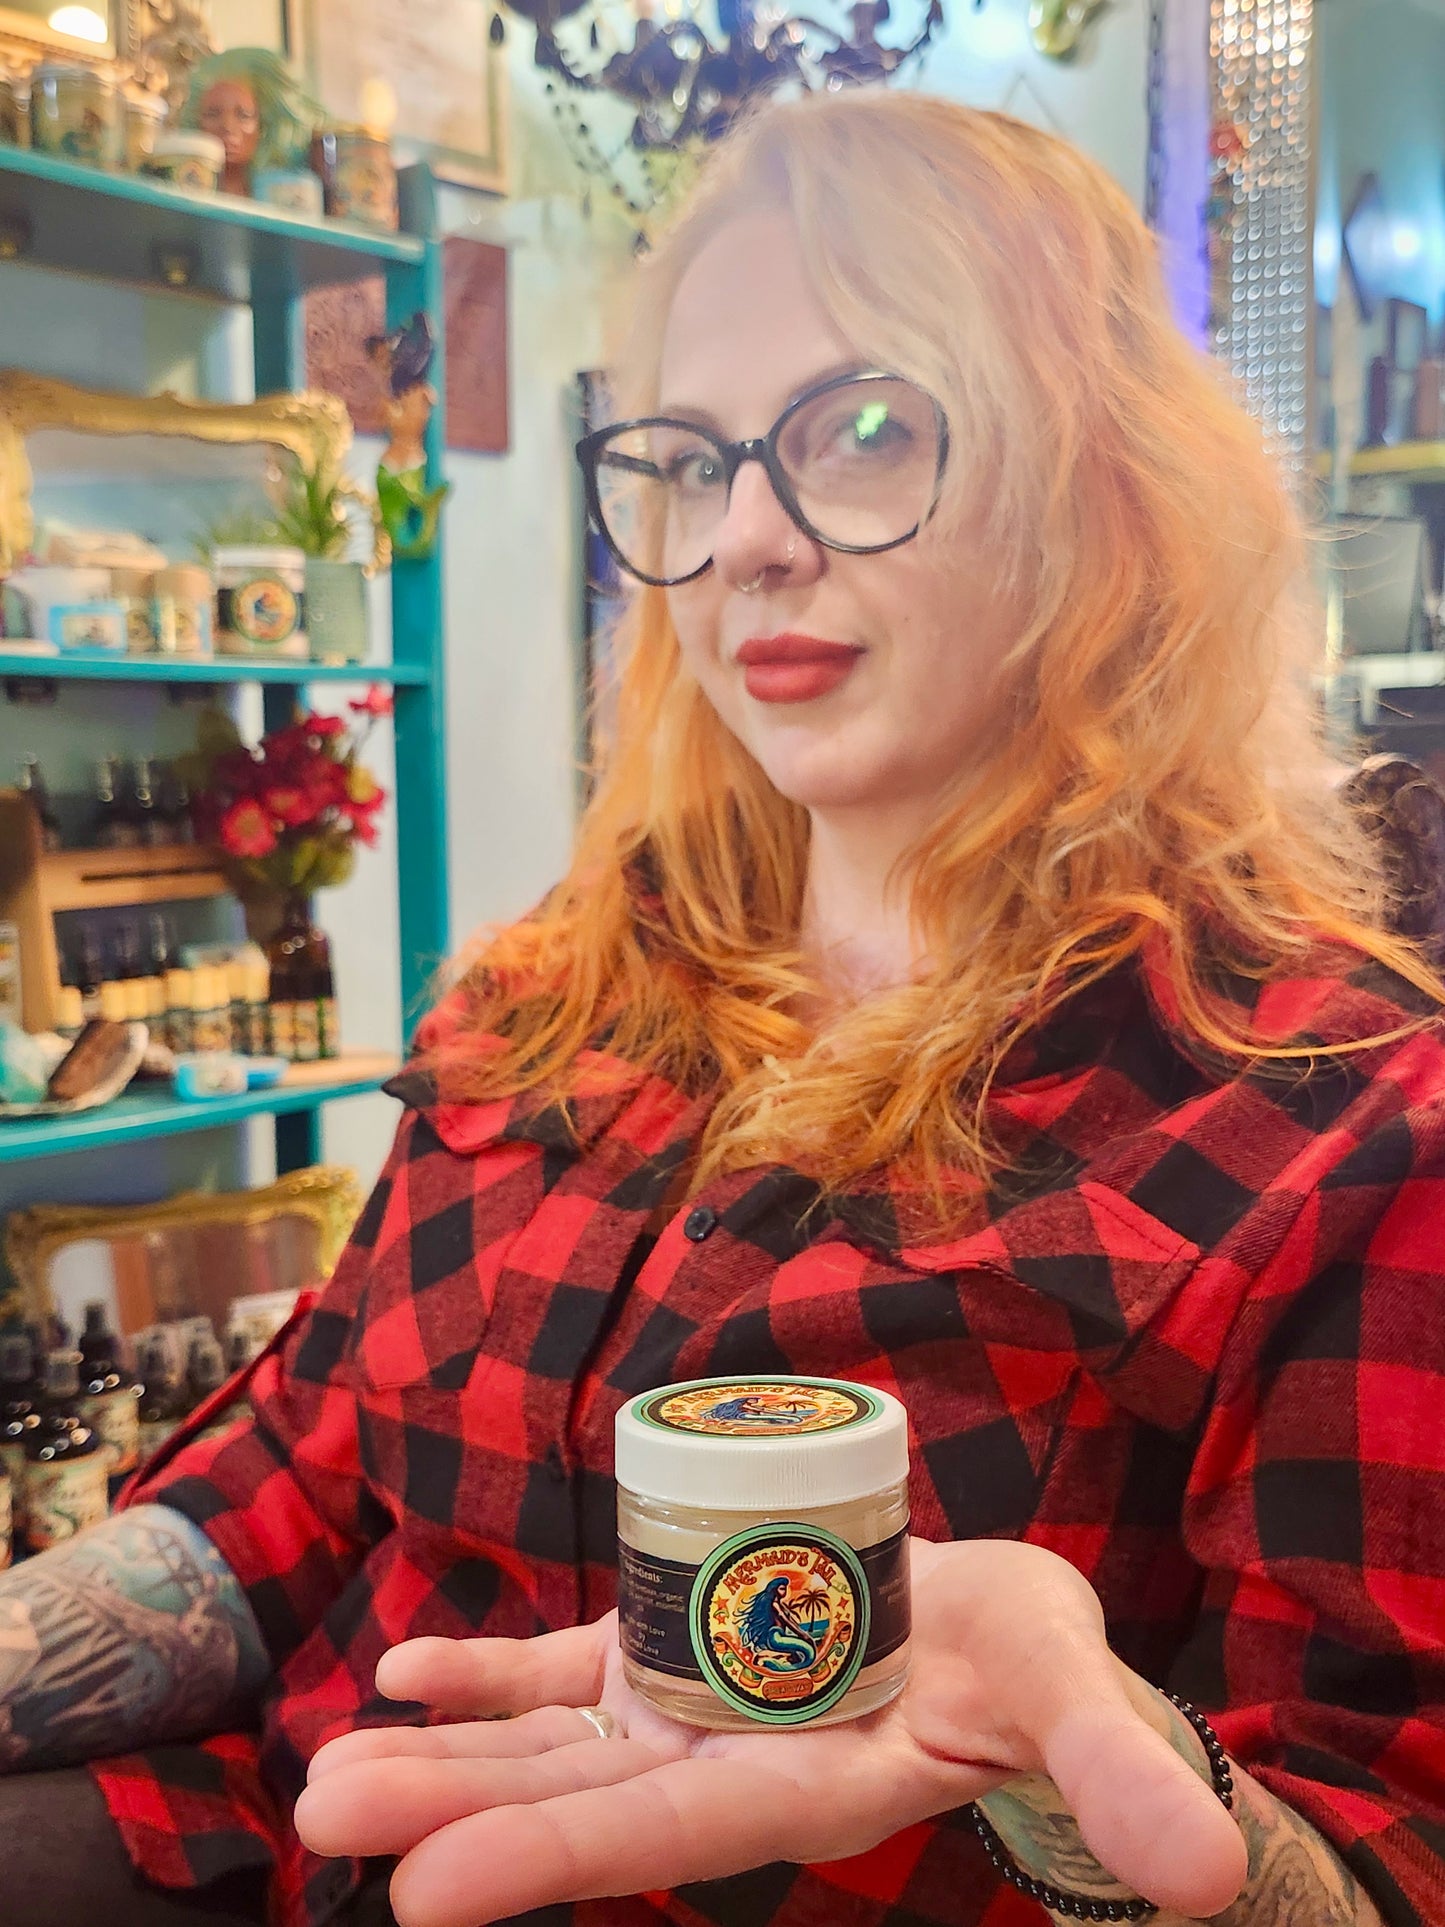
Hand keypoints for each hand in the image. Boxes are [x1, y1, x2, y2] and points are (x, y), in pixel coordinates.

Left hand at [296, 1539, 1246, 1926]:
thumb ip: (1119, 1778)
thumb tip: (1202, 1873)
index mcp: (805, 1789)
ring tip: (331, 1766)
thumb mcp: (1077, 1700)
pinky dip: (488, 1670)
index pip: (664, 1835)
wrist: (993, 1626)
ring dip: (446, 1747)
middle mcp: (725, 1758)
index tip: (423, 1896)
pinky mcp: (676, 1648)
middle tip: (325, 1815)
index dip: (551, 1854)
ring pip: (553, 1736)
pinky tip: (406, 1668)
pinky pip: (569, 1665)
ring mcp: (690, 1705)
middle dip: (454, 1808)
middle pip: (578, 1792)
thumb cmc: (1035, 1665)